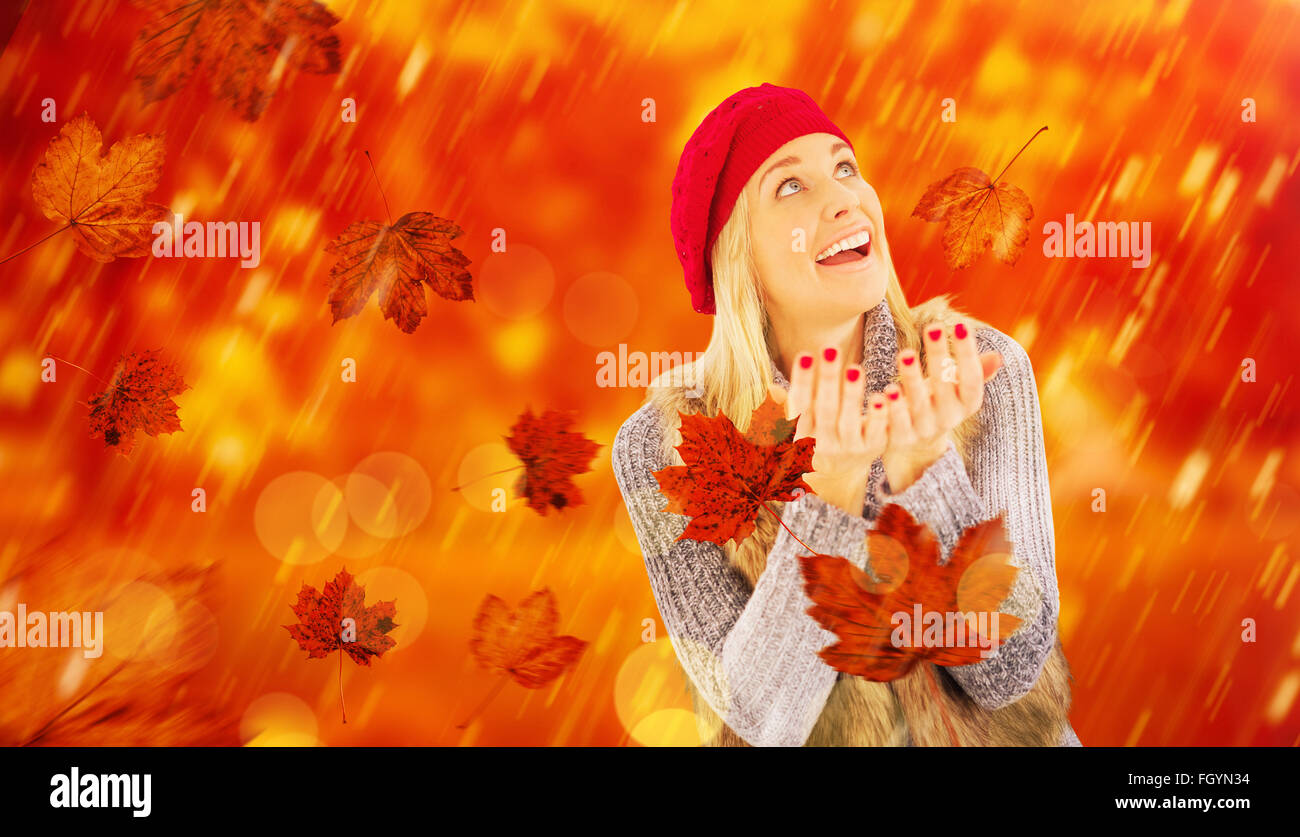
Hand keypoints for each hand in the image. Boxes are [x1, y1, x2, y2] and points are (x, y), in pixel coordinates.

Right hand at [770, 346, 889, 514]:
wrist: (840, 477)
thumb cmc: (818, 439)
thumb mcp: (800, 427)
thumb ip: (791, 406)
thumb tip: (770, 388)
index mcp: (802, 433)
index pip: (800, 405)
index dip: (802, 381)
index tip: (805, 355)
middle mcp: (823, 442)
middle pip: (824, 409)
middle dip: (827, 379)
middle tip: (830, 350)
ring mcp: (848, 448)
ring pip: (848, 421)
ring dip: (851, 395)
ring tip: (854, 369)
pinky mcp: (872, 449)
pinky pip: (877, 432)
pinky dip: (879, 416)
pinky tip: (883, 396)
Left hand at [880, 322, 1003, 491]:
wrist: (917, 445)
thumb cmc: (939, 401)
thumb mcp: (956, 388)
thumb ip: (974, 372)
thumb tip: (998, 357)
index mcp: (966, 404)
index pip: (972, 379)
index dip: (968, 354)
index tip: (961, 324)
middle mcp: (948, 419)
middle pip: (944, 387)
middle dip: (938, 357)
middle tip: (932, 328)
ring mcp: (923, 430)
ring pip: (918, 405)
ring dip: (912, 380)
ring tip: (905, 355)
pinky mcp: (899, 439)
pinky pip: (893, 425)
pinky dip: (887, 410)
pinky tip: (879, 394)